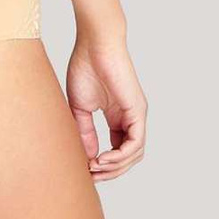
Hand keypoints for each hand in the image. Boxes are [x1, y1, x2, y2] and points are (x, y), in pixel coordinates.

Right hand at [65, 39, 146, 180]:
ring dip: (115, 167)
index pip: (118, 150)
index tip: (85, 169)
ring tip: (95, 167)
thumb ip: (85, 132)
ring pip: (134, 154)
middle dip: (109, 171)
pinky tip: (103, 158)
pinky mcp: (138, 111)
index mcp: (118, 117)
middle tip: (90, 175)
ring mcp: (136, 115)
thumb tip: (89, 157)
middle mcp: (130, 118)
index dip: (103, 164)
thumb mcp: (81, 107)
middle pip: (127, 157)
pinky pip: (136, 144)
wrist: (94, 44)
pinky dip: (121, 156)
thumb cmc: (85, 67)